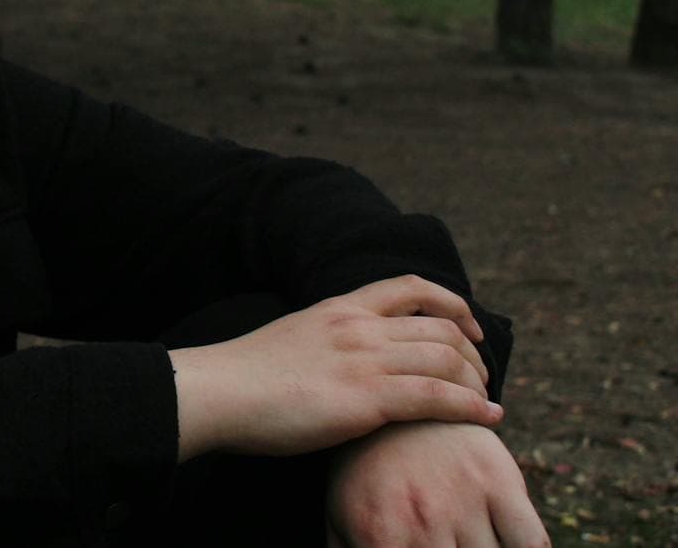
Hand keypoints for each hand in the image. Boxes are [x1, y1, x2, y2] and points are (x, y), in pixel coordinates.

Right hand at [172, 275, 501, 460]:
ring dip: (478, 383)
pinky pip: (438, 397)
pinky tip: (489, 419)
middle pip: (440, 328)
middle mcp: (357, 327)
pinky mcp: (366, 398)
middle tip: (481, 379)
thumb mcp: (292, 338)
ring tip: (486, 402)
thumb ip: (327, 340)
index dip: (451, 304)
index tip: (470, 327)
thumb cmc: (245, 378)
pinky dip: (472, 407)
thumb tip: (344, 360)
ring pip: (447, 359)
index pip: (409, 287)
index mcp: (338, 308)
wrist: (219, 391)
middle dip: (474, 353)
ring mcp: (363, 360)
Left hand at [326, 421, 548, 546]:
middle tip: (447, 542)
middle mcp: (423, 519)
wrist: (398, 404)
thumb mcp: (342, 518)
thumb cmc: (368, 476)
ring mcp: (464, 500)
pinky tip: (505, 542)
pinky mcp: (500, 481)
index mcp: (379, 534)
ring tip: (465, 538)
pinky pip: (533, 543)